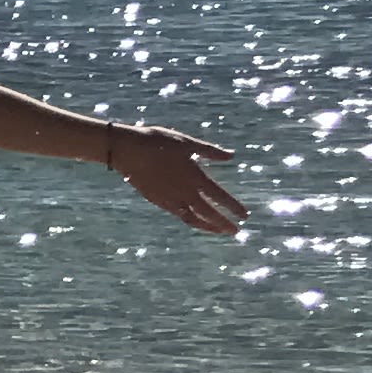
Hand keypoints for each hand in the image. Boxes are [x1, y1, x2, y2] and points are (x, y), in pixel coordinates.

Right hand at [110, 125, 245, 235]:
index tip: (245, 215)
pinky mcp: (158, 201)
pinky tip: (196, 220)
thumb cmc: (157, 141)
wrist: (126, 149)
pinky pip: (178, 215)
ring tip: (219, 231)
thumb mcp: (186, 142)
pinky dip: (191, 220)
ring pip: (193, 218)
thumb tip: (231, 156)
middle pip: (208, 212)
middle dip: (223, 222)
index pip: (219, 196)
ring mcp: (170, 198)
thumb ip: (209, 151)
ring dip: (208, 226)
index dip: (233, 207)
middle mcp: (184, 191)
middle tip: (236, 230)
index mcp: (194, 175)